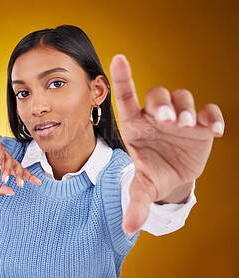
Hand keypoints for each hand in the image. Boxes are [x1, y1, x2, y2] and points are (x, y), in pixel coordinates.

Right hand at [0, 136, 40, 195]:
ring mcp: (0, 150)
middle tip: (20, 184)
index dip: (28, 176)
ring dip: (7, 170)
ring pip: (9, 159)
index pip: (19, 171)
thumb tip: (11, 192)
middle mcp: (4, 157)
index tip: (38, 182)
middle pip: (17, 165)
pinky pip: (0, 152)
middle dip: (20, 175)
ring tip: (3, 178)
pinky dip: (0, 160)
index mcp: (4, 166)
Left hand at [109, 54, 224, 233]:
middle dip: (163, 103)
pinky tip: (213, 131)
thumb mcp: (142, 187)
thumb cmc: (151, 174)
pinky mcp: (200, 125)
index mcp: (135, 125)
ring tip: (187, 125)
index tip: (119, 58)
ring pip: (182, 98)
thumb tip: (128, 228)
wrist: (173, 178)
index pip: (126, 97)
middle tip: (168, 120)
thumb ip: (135, 202)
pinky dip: (212, 117)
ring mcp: (179, 118)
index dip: (123, 78)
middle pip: (158, 95)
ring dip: (186, 108)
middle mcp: (155, 117)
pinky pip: (208, 112)